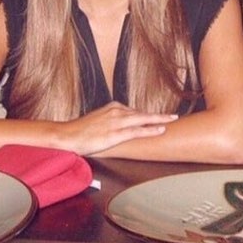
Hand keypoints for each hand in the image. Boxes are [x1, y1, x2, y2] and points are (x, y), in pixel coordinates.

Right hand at [60, 102, 176, 155]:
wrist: (68, 135)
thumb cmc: (82, 131)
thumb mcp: (99, 121)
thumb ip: (112, 122)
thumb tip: (122, 128)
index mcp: (113, 107)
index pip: (135, 112)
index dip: (148, 116)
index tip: (160, 117)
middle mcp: (117, 111)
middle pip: (142, 113)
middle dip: (159, 115)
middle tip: (174, 116)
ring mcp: (116, 122)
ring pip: (143, 119)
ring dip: (158, 120)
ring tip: (172, 120)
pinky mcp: (115, 133)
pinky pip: (136, 131)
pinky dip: (150, 130)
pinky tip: (160, 130)